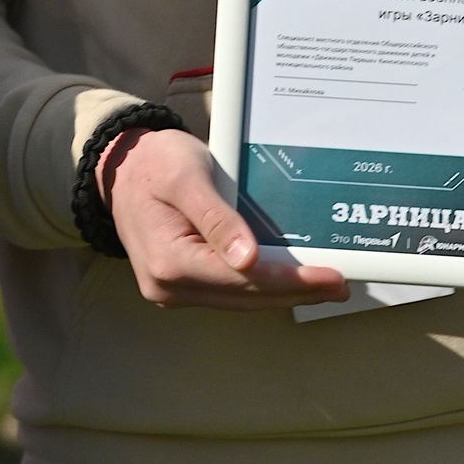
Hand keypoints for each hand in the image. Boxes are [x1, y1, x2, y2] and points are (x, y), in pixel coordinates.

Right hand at [102, 126, 350, 310]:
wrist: (122, 167)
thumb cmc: (155, 164)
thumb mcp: (187, 177)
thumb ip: (216, 217)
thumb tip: (249, 260)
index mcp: (169, 261)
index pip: (244, 279)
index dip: (292, 281)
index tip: (331, 277)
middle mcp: (168, 287)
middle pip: (246, 297)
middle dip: (296, 292)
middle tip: (342, 285)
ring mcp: (172, 290)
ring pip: (239, 299)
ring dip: (283, 293)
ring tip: (325, 285)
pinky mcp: (181, 285)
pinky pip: (228, 292)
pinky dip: (261, 286)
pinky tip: (289, 279)